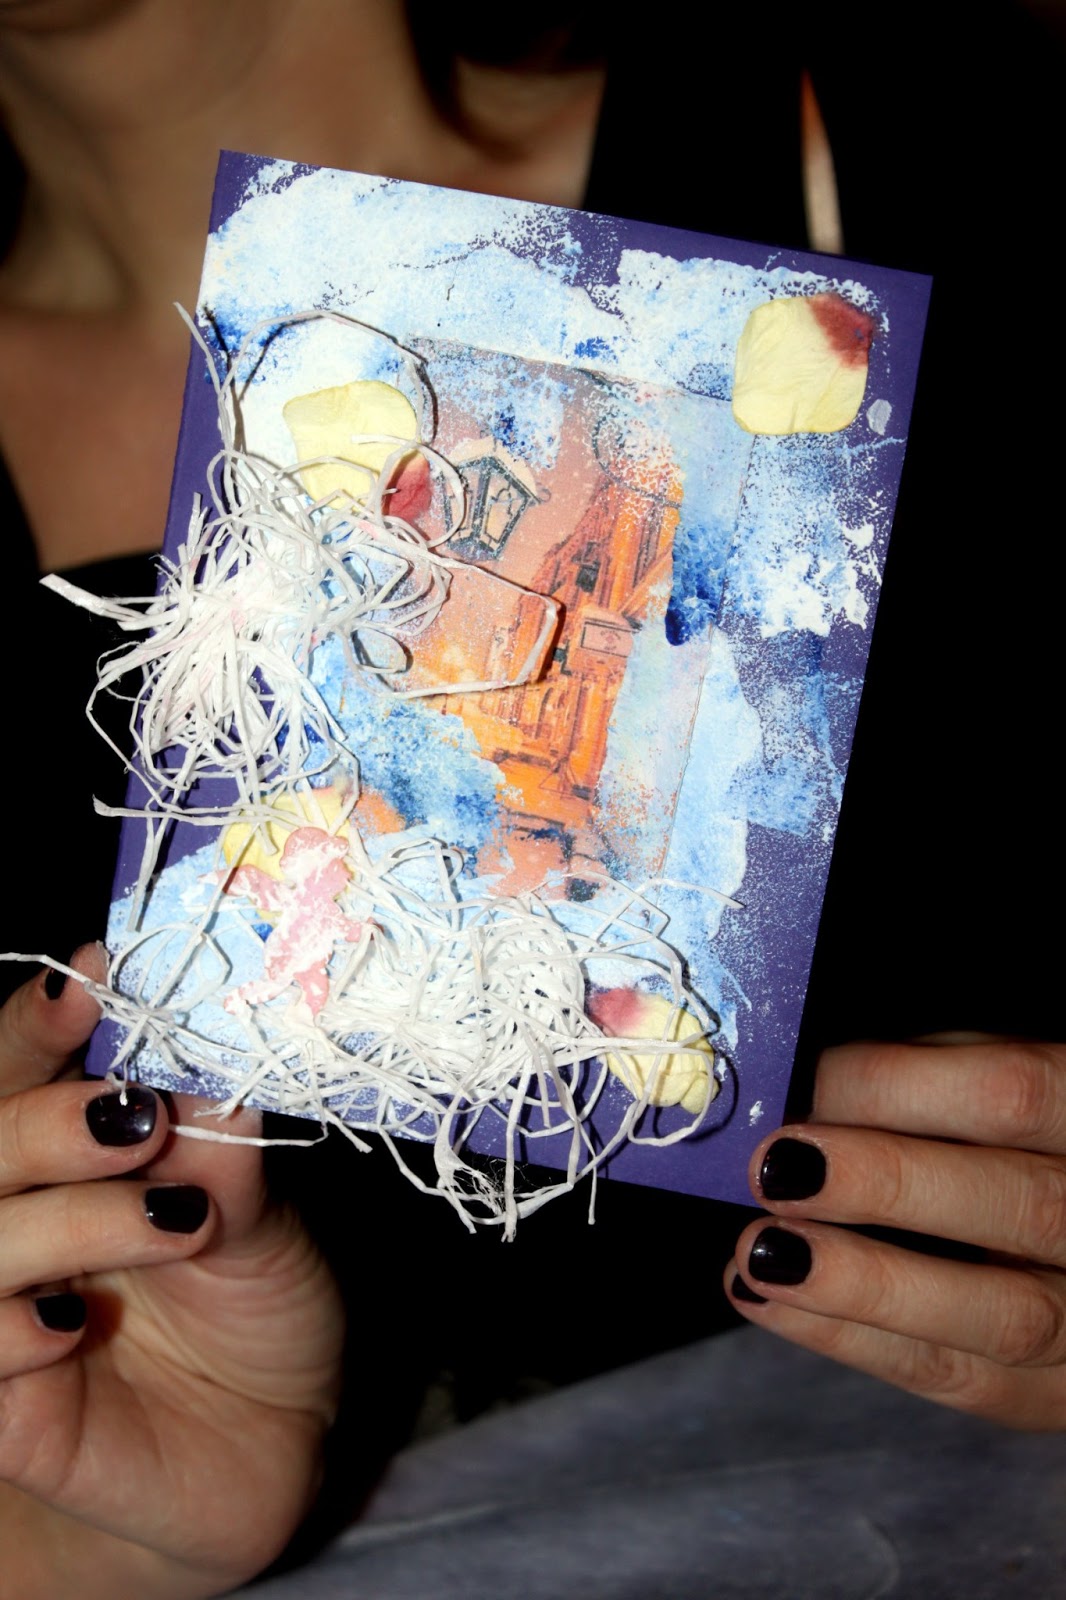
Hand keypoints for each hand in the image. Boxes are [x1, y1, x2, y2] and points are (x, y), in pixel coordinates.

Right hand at [0, 946, 344, 1599]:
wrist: (271, 1443)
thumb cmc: (257, 1306)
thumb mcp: (262, 1217)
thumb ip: (223, 1148)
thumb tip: (219, 1049)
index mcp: (75, 1145)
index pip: (25, 1061)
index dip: (45, 1018)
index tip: (96, 974)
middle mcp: (23, 1210)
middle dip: (45, 1118)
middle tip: (136, 1118)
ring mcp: (1, 1303)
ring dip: (66, 1219)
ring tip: (176, 1222)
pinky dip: (9, 1326)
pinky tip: (71, 1326)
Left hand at [726, 1036, 1065, 1429]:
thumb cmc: (1018, 1144)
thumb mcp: (999, 1081)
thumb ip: (930, 1077)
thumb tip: (806, 1090)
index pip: (1011, 1093)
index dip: (897, 1086)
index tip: (805, 1086)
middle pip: (1018, 1206)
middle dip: (886, 1185)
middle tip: (775, 1171)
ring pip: (1002, 1316)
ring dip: (862, 1284)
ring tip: (759, 1249)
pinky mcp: (1052, 1396)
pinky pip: (957, 1379)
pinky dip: (847, 1340)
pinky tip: (765, 1298)